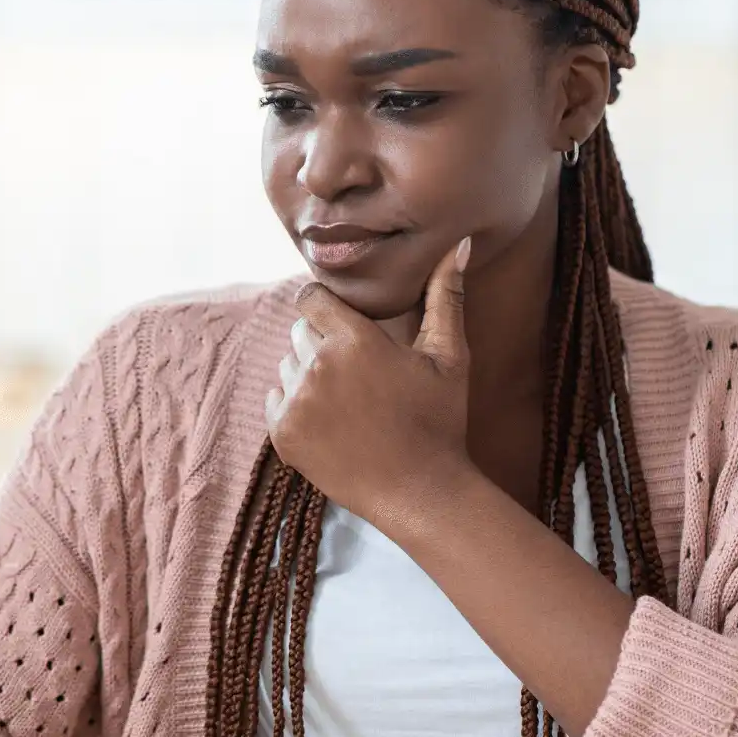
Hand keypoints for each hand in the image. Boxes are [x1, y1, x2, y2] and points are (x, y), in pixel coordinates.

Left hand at [266, 236, 477, 525]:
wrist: (421, 492)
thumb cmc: (440, 421)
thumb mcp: (449, 356)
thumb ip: (447, 295)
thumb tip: (461, 244)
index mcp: (353, 339)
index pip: (311, 298)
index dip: (327, 309)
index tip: (346, 325)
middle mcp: (317, 366)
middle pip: (300, 332)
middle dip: (323, 343)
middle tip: (359, 373)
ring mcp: (295, 402)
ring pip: (287, 366)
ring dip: (308, 375)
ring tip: (350, 402)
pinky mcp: (282, 434)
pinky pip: (276, 400)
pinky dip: (297, 407)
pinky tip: (334, 423)